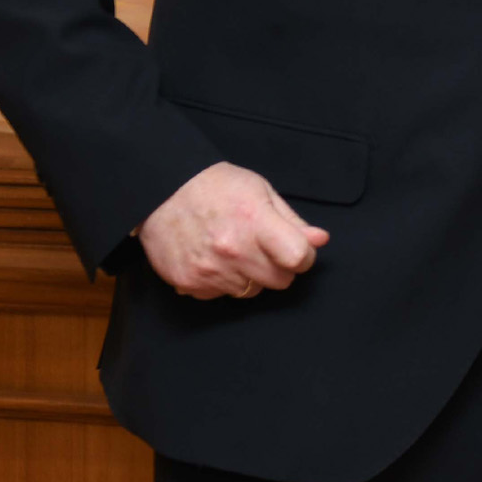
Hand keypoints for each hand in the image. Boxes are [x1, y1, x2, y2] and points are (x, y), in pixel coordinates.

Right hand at [138, 161, 329, 299]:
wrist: (162, 191)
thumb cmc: (216, 186)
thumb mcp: (260, 191)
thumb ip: (292, 220)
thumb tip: (319, 240)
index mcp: (255, 223)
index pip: (298, 258)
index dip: (304, 255)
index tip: (296, 247)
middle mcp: (233, 251)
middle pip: (280, 281)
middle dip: (279, 267)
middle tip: (263, 247)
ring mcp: (209, 271)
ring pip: (252, 291)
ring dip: (250, 275)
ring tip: (234, 249)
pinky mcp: (189, 284)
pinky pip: (222, 295)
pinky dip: (223, 282)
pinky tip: (214, 258)